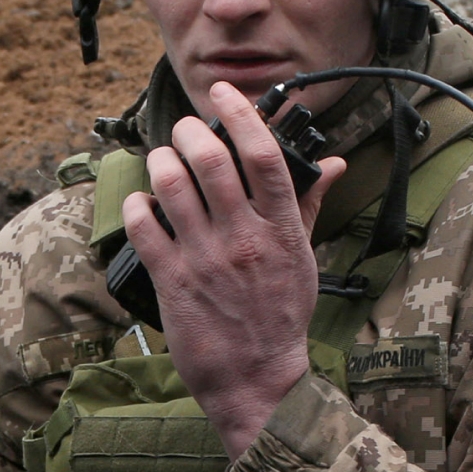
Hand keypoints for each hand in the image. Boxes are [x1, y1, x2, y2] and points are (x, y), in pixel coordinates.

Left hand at [122, 81, 346, 458]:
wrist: (256, 379)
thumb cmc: (280, 316)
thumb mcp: (303, 258)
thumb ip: (308, 205)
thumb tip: (334, 164)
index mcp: (280, 228)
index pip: (265, 156)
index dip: (243, 114)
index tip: (226, 93)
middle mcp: (244, 238)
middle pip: (212, 161)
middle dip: (191, 133)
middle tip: (186, 132)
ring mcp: (206, 259)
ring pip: (172, 186)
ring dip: (161, 162)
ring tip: (163, 162)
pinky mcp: (172, 281)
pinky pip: (144, 227)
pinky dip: (138, 205)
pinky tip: (143, 203)